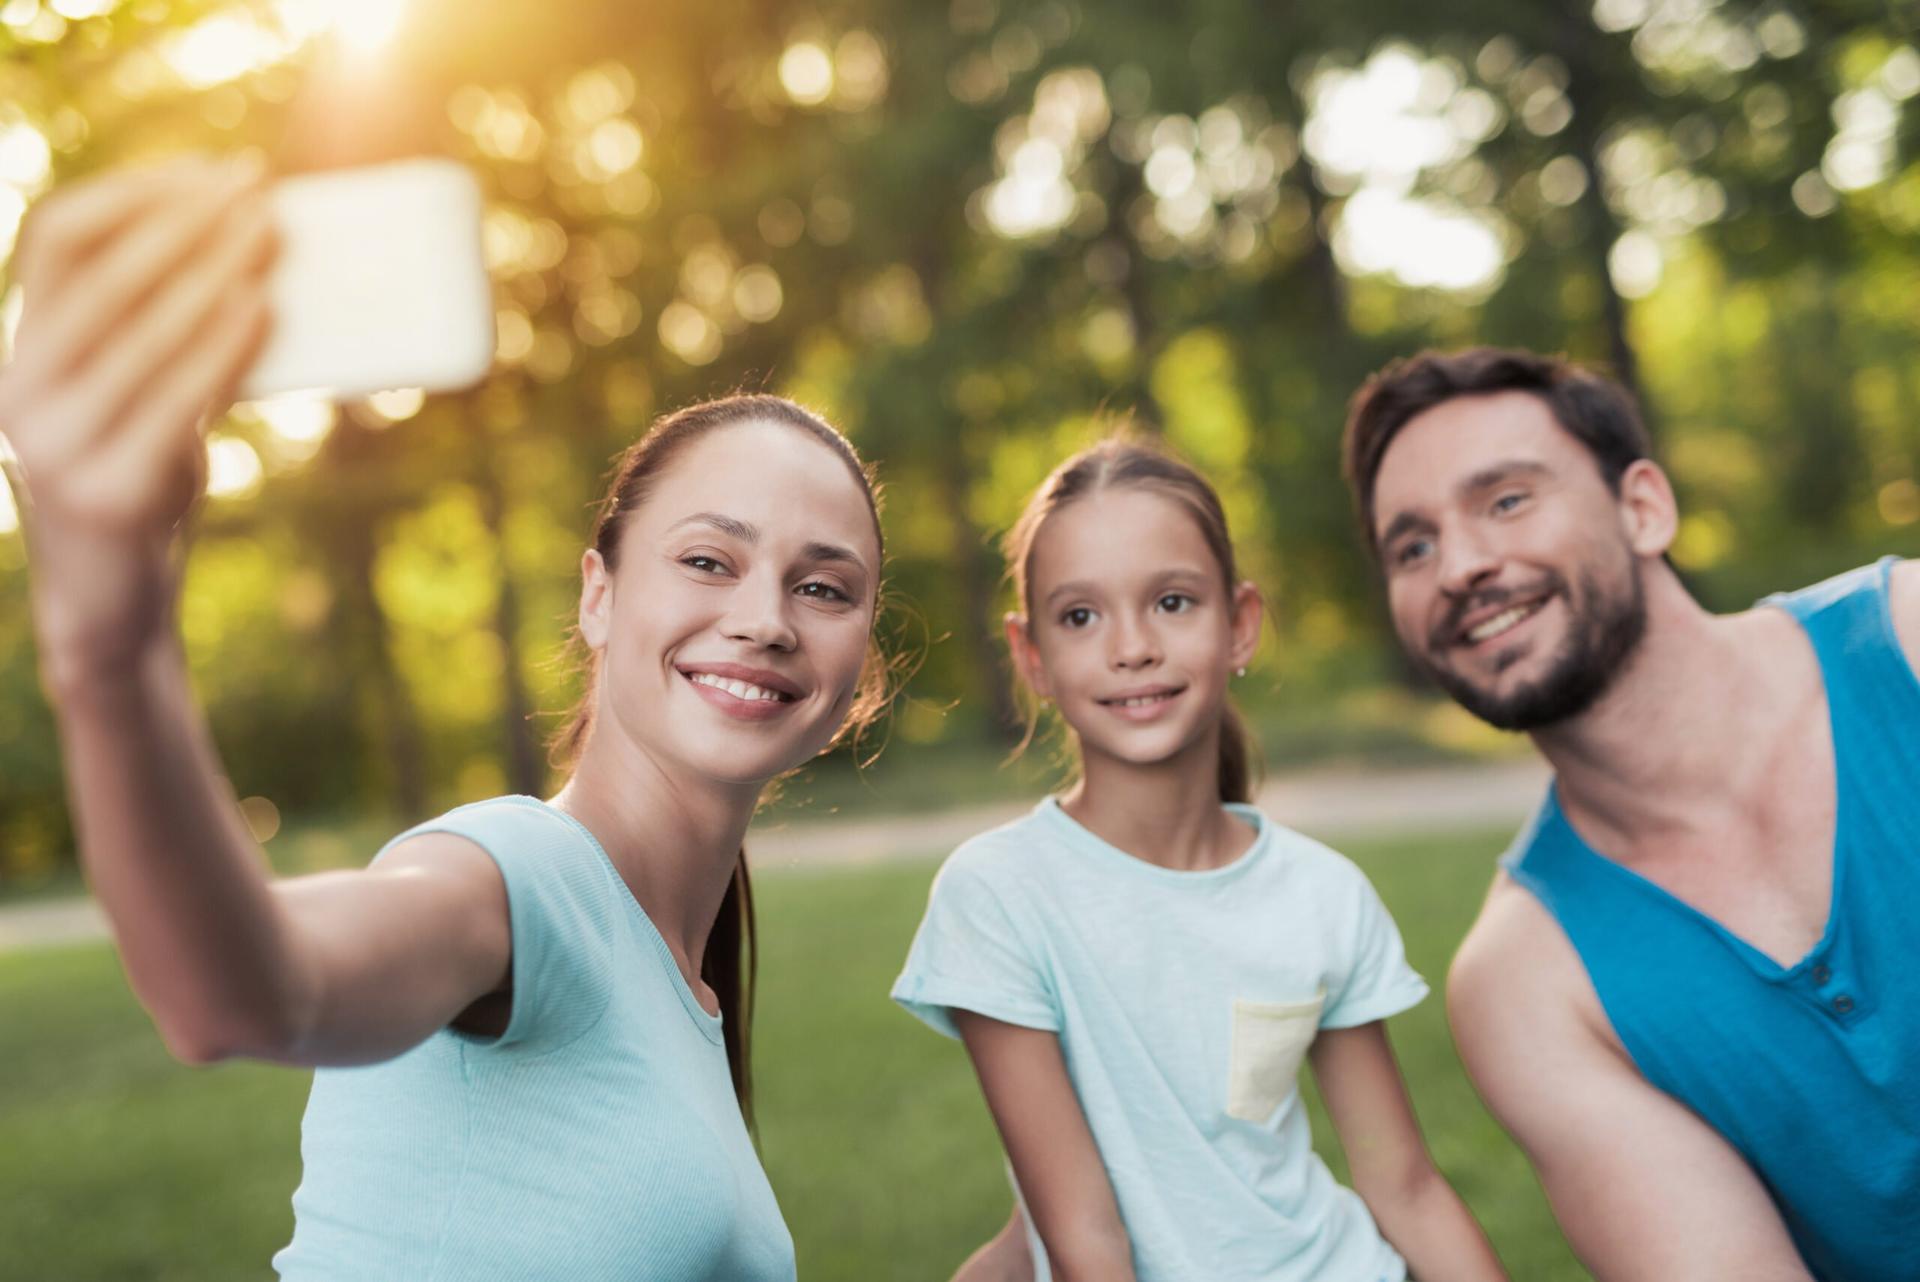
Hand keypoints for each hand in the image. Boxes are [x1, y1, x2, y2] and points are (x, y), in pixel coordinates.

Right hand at [0, 156, 276, 668]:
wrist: (115, 602)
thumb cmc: (140, 476)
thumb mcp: (143, 393)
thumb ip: (170, 331)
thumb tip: (258, 249)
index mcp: (19, 350)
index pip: (57, 236)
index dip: (136, 193)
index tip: (214, 170)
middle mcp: (19, 389)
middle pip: (105, 276)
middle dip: (187, 224)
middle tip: (261, 195)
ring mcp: (54, 444)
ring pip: (140, 334)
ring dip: (211, 275)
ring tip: (270, 241)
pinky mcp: (107, 493)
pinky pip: (172, 402)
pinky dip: (221, 347)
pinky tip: (263, 309)